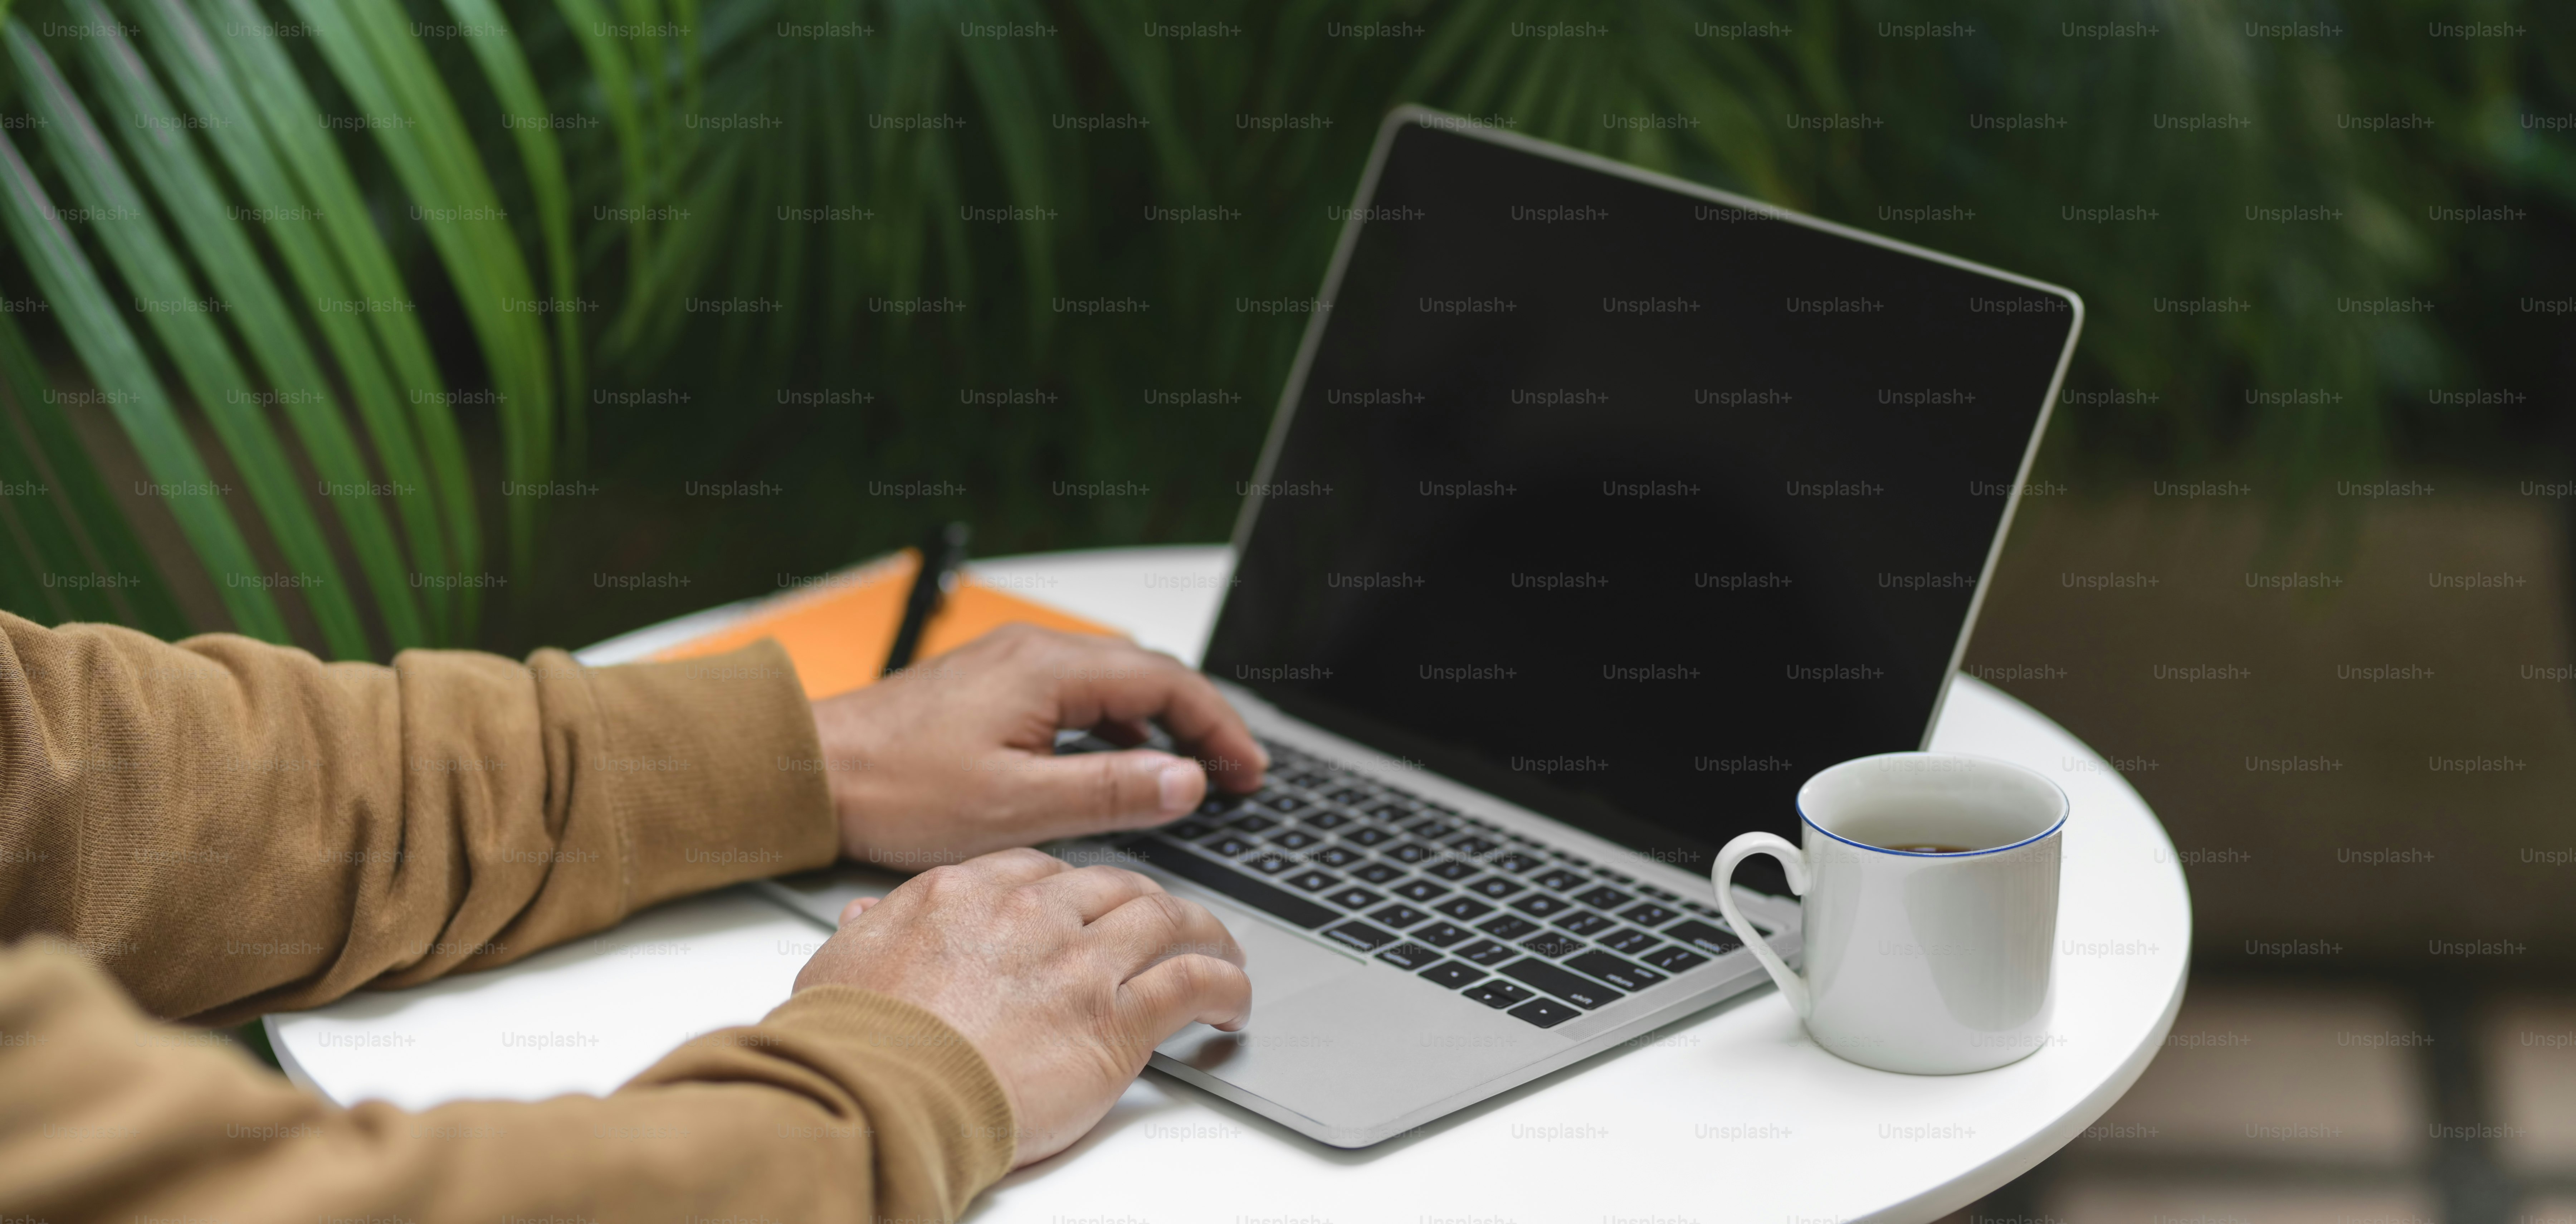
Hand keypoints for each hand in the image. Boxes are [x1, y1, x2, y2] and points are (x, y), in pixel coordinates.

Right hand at [794, 848, 1251, 1165]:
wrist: (883, 1091)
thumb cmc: (858, 1043)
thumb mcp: (841, 966)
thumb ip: (866, 932)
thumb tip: (864, 915)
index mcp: (967, 893)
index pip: (1041, 869)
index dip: (1076, 886)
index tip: (1090, 903)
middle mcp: (1032, 914)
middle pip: (1115, 885)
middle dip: (1147, 900)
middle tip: (1165, 921)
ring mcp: (1079, 962)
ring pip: (1169, 920)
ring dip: (1207, 933)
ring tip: (1223, 951)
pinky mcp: (1116, 1019)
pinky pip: (1194, 983)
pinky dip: (1227, 986)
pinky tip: (1233, 1002)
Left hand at [809, 625, 1267, 868]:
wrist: (812, 769)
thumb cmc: (898, 788)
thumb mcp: (1017, 805)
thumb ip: (1110, 791)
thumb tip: (1186, 781)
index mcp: (1050, 670)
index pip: (1167, 684)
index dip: (1219, 728)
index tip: (1249, 770)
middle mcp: (1035, 653)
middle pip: (1147, 675)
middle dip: (1200, 723)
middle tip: (1235, 774)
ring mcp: (1012, 667)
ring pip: (1112, 684)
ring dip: (1159, 724)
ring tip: (1189, 773)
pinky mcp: (992, 688)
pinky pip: (1076, 695)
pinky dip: (1115, 726)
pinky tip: (1118, 764)